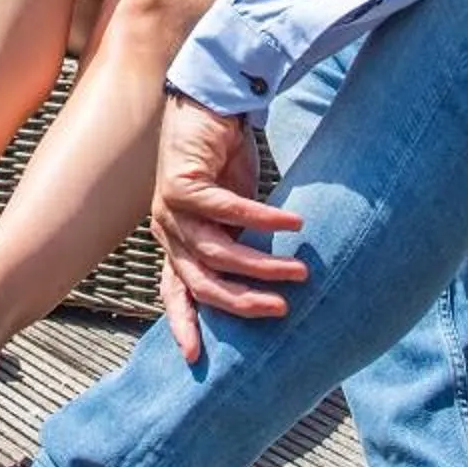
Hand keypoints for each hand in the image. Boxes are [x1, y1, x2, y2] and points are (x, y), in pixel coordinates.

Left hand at [150, 89, 304, 364]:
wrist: (209, 106)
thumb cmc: (224, 163)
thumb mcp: (232, 214)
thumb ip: (240, 245)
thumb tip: (269, 281)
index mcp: (177, 244)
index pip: (178, 293)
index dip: (186, 325)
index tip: (197, 360)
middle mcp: (168, 231)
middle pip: (201, 282)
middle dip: (240, 301)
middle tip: (281, 309)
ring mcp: (171, 208)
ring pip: (216, 252)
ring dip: (260, 264)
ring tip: (299, 270)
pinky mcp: (184, 183)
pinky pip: (227, 210)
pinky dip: (262, 220)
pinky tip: (292, 225)